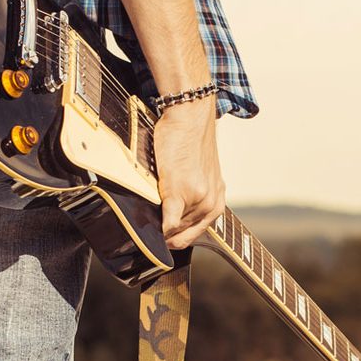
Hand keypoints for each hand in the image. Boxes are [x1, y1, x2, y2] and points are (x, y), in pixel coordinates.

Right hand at [153, 98, 224, 248]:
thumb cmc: (189, 143)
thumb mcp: (200, 175)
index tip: (162, 242)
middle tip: (148, 235)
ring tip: (145, 222)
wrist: (190, 118)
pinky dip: (159, 228)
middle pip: (183, 235)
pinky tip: (150, 228)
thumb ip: (192, 197)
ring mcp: (197, 199)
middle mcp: (211, 203)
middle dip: (166, 237)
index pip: (194, 234)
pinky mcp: (179, 192)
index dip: (177, 240)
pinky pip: (169, 222)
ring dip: (159, 230)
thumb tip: (170, 216)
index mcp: (216, 201)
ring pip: (174, 230)